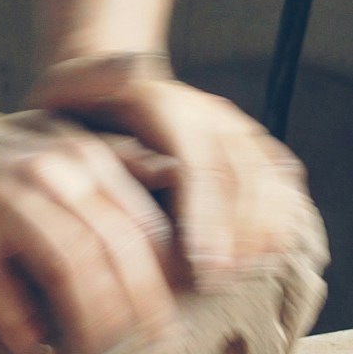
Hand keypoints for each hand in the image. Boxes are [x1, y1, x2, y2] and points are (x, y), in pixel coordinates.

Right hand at [0, 107, 178, 353]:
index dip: (164, 281)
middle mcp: (46, 169)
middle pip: (112, 247)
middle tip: (151, 353)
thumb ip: (118, 159)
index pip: (142, 224)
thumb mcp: (58, 138)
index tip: (172, 323)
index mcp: (81, 154)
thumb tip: (178, 179)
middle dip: (139, 308)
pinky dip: (20, 327)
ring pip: (66, 263)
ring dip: (91, 320)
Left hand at [29, 52, 319, 286]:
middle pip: (241, 178)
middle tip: (216, 284)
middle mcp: (210, 114)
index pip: (199, 161)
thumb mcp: (68, 86)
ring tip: (233, 278)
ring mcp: (237, 131)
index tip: (200, 265)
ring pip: (271, 184)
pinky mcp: (253, 150)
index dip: (206, 215)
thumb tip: (136, 69)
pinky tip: (257, 261)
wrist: (105, 85)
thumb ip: (92, 87)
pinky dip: (278, 226)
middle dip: (235, 237)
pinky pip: (283, 188)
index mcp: (165, 101)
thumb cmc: (76, 101)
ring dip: (260, 236)